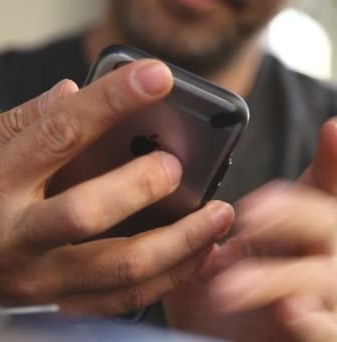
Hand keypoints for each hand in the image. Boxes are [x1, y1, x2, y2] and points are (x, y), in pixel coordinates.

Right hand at [0, 60, 233, 314]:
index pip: (57, 134)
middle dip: (143, 185)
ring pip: (116, 270)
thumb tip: (74, 94)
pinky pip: (118, 302)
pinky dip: (166, 280)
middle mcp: (12, 234)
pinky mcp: (50, 305)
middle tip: (178, 165)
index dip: (109, 101)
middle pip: (88, 213)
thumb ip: (20, 120)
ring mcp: (33, 278)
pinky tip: (194, 255)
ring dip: (178, 244)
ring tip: (217, 216)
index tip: (154, 77)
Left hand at [165, 118, 336, 340]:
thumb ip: (192, 229)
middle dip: (292, 213)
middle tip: (249, 213)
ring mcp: (325, 297)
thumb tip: (163, 186)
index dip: (333, 159)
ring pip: (325, 276)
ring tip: (228, 283)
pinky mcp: (324, 333)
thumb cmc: (213, 303)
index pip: (321, 188)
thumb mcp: (198, 257)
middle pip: (328, 221)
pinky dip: (312, 321)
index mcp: (291, 231)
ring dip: (276, 275)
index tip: (331, 129)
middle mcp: (317, 257)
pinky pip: (330, 328)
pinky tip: (290, 311)